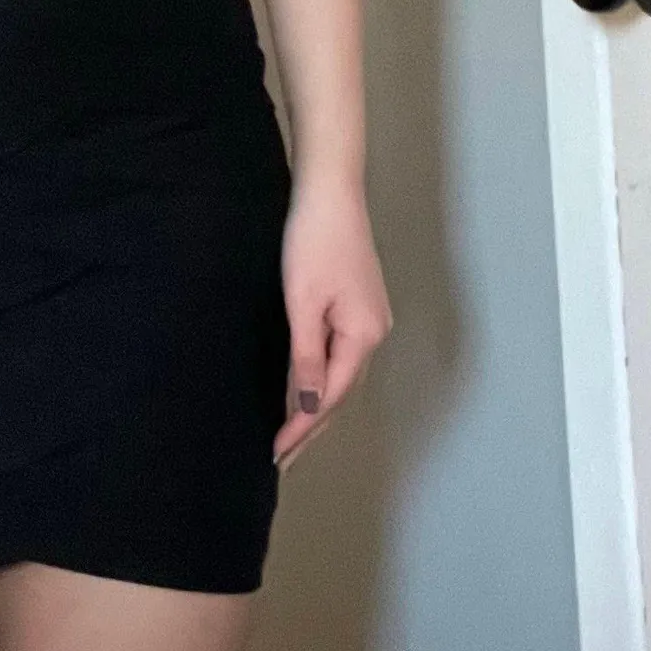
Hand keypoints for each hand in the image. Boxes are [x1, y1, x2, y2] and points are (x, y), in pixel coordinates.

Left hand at [273, 175, 391, 470]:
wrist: (330, 192)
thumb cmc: (313, 242)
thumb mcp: (303, 303)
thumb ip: (307, 358)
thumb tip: (310, 408)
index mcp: (363, 336)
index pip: (330, 398)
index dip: (303, 429)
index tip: (275, 453)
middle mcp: (375, 332)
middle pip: (341, 393)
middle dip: (312, 428)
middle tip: (281, 458)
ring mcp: (371, 318)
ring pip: (342, 375)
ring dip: (319, 406)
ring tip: (291, 435)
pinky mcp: (360, 305)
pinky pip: (341, 355)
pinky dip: (323, 378)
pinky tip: (307, 387)